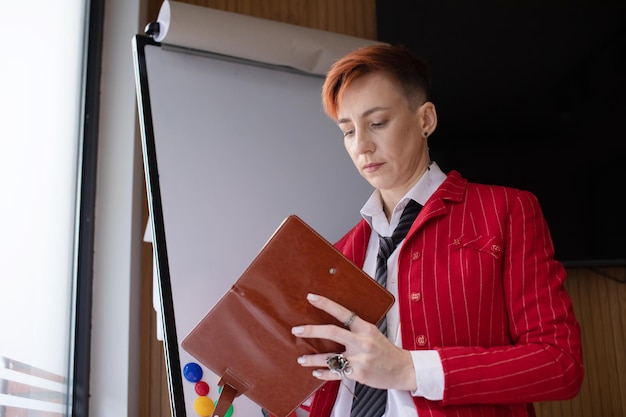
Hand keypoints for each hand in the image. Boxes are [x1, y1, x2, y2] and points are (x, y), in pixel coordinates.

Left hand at [291, 293, 416, 390]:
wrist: (403, 369)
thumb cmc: (386, 351)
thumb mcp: (373, 334)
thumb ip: (355, 329)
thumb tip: (333, 324)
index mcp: (365, 328)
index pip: (343, 312)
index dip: (325, 304)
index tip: (311, 298)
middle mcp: (362, 341)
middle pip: (332, 332)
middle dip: (311, 330)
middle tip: (297, 330)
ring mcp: (360, 358)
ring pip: (330, 357)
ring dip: (312, 358)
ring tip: (302, 358)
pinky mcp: (358, 373)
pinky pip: (336, 373)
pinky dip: (324, 373)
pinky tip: (316, 372)